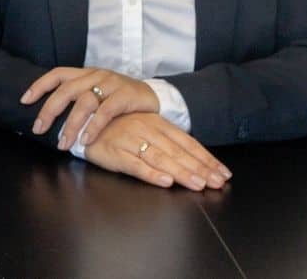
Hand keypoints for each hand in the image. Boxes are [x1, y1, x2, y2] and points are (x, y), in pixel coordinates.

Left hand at [20, 67, 155, 148]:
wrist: (154, 97)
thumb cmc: (119, 99)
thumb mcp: (97, 94)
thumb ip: (77, 100)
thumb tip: (49, 117)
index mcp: (86, 73)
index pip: (57, 74)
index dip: (39, 85)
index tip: (24, 101)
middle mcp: (96, 75)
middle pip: (66, 90)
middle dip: (49, 110)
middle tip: (39, 129)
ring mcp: (112, 84)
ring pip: (85, 101)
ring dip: (71, 124)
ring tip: (63, 143)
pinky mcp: (126, 95)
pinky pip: (106, 111)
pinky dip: (94, 126)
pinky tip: (86, 140)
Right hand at [81, 114, 228, 190]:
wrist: (83, 121)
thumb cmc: (118, 127)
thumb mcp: (145, 128)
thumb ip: (167, 142)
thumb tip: (195, 159)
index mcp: (158, 123)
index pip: (188, 143)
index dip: (206, 159)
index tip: (223, 173)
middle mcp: (147, 130)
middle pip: (178, 152)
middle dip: (200, 168)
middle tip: (217, 182)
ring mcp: (131, 140)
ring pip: (161, 158)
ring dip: (181, 172)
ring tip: (198, 184)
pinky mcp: (115, 152)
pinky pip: (136, 164)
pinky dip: (151, 173)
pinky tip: (165, 181)